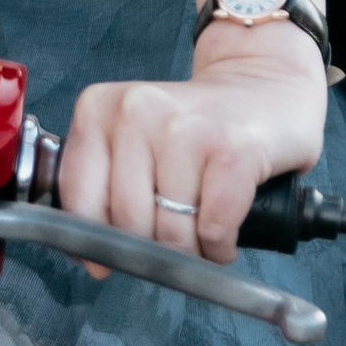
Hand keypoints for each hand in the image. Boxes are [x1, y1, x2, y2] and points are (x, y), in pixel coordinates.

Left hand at [55, 26, 327, 265]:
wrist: (267, 85)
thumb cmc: (195, 129)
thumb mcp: (132, 141)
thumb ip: (102, 188)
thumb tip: (92, 260)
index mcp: (100, 109)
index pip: (77, 198)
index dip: (94, 242)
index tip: (111, 257)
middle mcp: (137, 110)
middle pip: (126, 222)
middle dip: (152, 249)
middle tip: (171, 238)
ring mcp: (186, 127)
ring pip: (170, 233)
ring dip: (190, 253)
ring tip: (200, 234)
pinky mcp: (233, 148)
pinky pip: (213, 229)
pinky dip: (219, 247)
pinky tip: (224, 236)